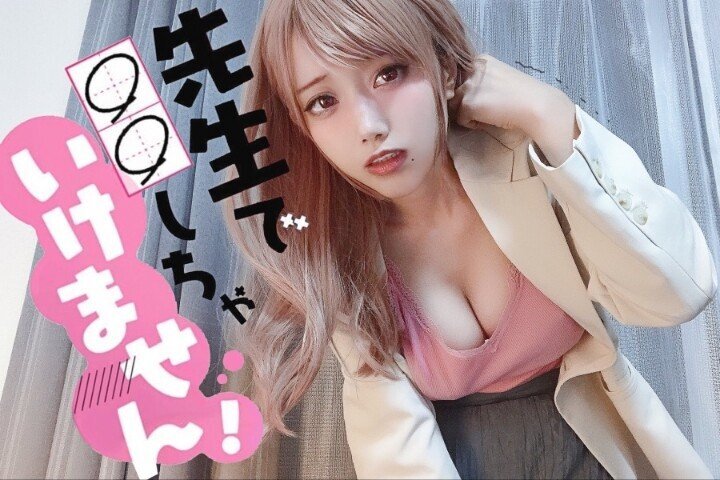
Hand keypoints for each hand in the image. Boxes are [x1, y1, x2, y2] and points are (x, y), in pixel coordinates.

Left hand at [448, 54, 562, 137]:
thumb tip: (463, 95)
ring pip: (455, 105)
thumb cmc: (523, 95)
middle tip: (484, 109)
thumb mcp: (499, 78)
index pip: (459, 75)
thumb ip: (481, 81)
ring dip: (467, 113)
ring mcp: (468, 86)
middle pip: (454, 90)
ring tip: (486, 115)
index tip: (481, 98)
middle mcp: (472, 70)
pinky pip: (460, 119)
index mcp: (481, 60)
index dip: (466, 90)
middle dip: (465, 102)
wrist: (536, 105)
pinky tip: (488, 121)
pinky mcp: (468, 104)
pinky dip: (471, 124)